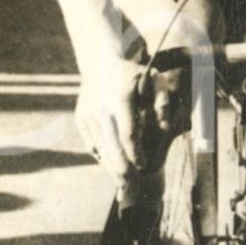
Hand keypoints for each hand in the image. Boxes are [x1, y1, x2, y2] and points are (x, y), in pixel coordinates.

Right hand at [76, 62, 191, 179]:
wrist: (101, 61)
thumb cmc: (133, 73)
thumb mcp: (153, 79)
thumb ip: (162, 99)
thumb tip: (164, 123)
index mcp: (120, 100)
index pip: (128, 135)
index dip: (135, 154)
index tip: (143, 166)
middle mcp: (101, 109)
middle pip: (111, 147)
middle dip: (121, 168)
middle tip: (131, 183)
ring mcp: (88, 114)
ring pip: (99, 148)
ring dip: (109, 166)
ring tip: (121, 182)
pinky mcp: (80, 117)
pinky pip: (90, 143)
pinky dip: (100, 156)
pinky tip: (109, 166)